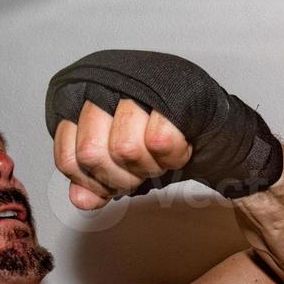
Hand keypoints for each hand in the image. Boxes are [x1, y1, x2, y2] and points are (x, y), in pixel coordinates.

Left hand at [45, 50, 283, 204]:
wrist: (216, 128)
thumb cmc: (165, 140)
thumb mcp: (123, 166)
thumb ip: (97, 182)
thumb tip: (82, 199)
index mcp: (84, 99)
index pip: (67, 155)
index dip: (90, 181)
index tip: (112, 182)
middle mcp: (106, 84)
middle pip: (92, 154)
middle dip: (120, 178)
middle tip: (141, 170)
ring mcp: (138, 84)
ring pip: (123, 149)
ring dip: (148, 166)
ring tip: (160, 157)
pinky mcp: (172, 92)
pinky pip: (158, 141)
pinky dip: (171, 155)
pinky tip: (178, 148)